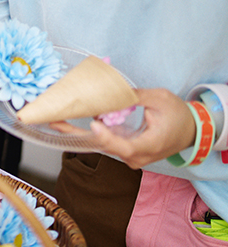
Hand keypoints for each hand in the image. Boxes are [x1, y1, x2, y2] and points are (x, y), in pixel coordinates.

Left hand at [49, 88, 195, 168]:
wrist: (191, 130)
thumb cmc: (178, 115)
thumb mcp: (159, 99)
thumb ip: (135, 96)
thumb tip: (111, 90)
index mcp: (149, 146)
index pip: (124, 147)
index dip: (107, 137)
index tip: (93, 124)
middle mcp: (135, 156)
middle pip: (103, 146)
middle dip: (77, 134)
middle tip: (55, 120)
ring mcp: (128, 155)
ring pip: (100, 145)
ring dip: (77, 132)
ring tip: (56, 119)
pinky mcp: (124, 149)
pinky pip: (104, 141)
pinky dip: (87, 131)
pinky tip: (69, 121)